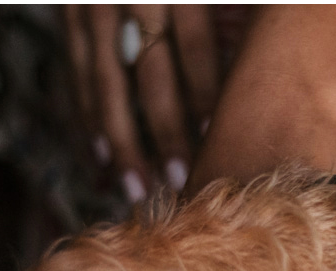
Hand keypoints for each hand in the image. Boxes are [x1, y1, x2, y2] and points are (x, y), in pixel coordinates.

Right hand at [64, 5, 219, 201]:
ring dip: (120, 141)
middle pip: (149, 74)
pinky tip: (100, 159)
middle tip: (181, 183)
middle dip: (166, 133)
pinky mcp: (69, 14)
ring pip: (104, 81)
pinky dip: (86, 118)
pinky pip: (76, 73)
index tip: (218, 140)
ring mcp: (92, 6)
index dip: (205, 96)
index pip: (195, 45)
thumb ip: (234, 14)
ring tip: (137, 188)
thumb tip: (266, 65)